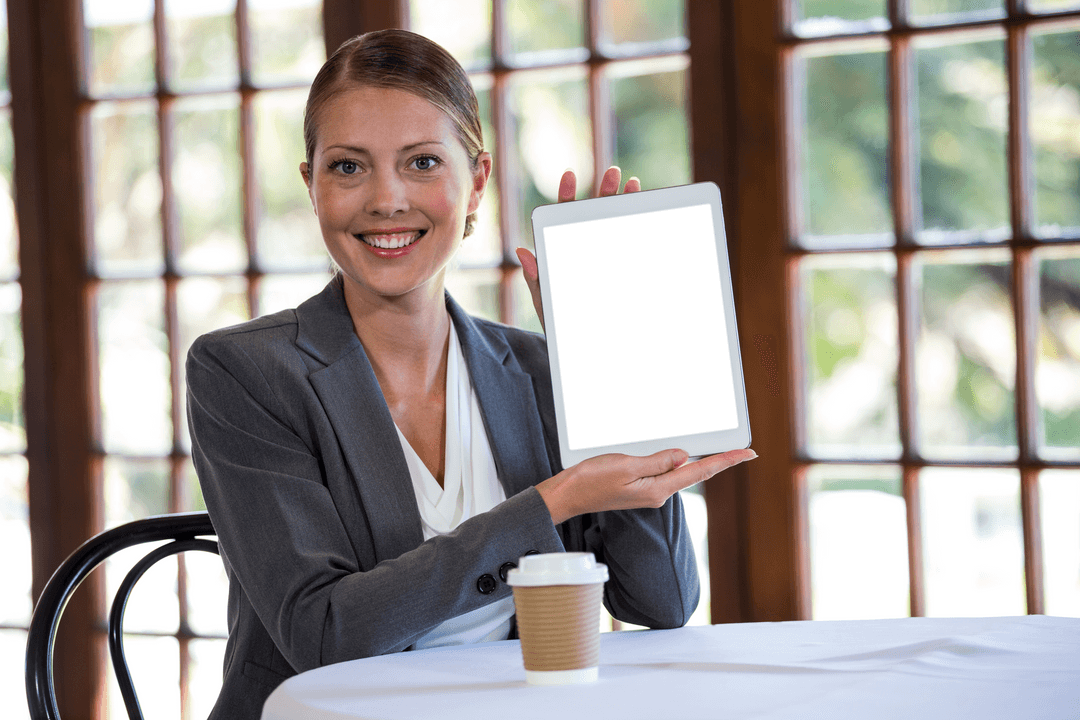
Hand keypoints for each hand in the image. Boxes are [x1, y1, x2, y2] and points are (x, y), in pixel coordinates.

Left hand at [516, 167, 641, 332]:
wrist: (587, 354)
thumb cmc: (562, 330)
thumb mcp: (547, 305)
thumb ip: (537, 279)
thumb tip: (522, 251)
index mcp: (563, 255)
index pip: (562, 222)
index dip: (565, 198)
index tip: (570, 175)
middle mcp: (584, 253)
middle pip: (594, 217)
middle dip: (604, 194)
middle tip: (612, 172)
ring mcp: (604, 260)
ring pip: (616, 228)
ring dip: (626, 205)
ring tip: (634, 184)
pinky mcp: (625, 273)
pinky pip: (631, 247)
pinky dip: (641, 229)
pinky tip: (649, 213)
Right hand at [537, 447, 756, 524]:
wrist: (567, 496)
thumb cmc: (590, 481)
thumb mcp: (626, 465)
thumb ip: (657, 461)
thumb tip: (684, 456)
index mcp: (658, 489)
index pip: (700, 471)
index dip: (726, 461)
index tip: (748, 453)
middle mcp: (657, 492)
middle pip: (695, 472)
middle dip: (717, 459)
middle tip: (741, 449)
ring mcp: (648, 490)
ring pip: (679, 470)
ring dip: (697, 458)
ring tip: (716, 447)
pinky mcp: (638, 486)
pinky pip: (663, 469)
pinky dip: (675, 459)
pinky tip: (678, 451)